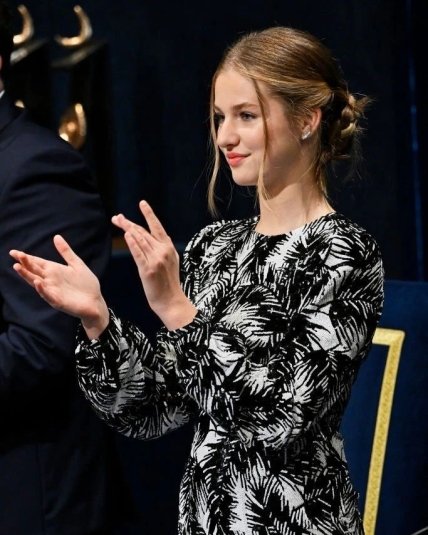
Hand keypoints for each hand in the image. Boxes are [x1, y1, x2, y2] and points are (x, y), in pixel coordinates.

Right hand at [10, 235, 108, 338]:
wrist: (96, 302)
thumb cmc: (86, 285)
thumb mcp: (77, 264)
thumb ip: (66, 252)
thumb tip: (56, 236)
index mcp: (54, 271)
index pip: (37, 263)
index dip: (26, 258)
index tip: (14, 252)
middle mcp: (51, 280)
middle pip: (34, 271)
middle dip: (25, 263)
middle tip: (15, 255)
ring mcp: (53, 291)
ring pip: (36, 282)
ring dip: (27, 275)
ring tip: (18, 267)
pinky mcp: (58, 301)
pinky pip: (48, 295)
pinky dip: (42, 289)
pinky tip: (37, 282)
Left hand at [112, 201, 196, 329]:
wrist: (171, 301)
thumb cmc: (169, 283)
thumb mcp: (171, 262)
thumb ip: (163, 249)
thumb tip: (154, 238)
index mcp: (169, 248)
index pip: (157, 227)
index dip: (149, 214)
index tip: (142, 203)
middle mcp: (163, 251)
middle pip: (144, 232)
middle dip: (129, 223)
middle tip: (117, 217)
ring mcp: (156, 260)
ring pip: (140, 240)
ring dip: (128, 229)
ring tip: (118, 221)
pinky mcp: (148, 269)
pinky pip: (138, 253)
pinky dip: (132, 244)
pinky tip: (126, 235)